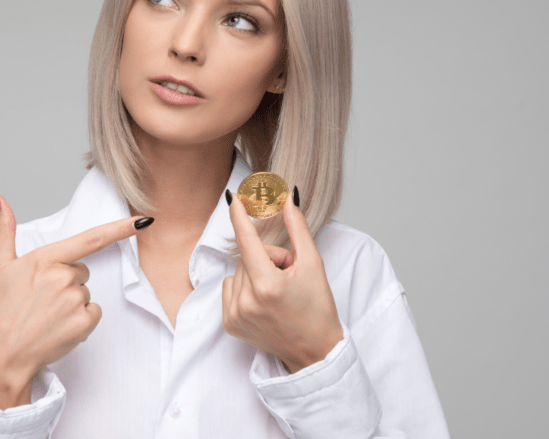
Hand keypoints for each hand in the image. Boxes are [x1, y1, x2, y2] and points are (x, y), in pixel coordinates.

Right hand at [0, 191, 151, 408]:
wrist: (0, 356)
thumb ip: (5, 230)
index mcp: (44, 259)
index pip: (90, 238)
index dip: (120, 228)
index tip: (142, 221)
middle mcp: (63, 276)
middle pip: (82, 270)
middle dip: (67, 281)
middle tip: (42, 299)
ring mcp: (74, 300)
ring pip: (86, 293)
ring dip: (72, 303)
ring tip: (46, 316)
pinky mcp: (82, 323)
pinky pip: (93, 313)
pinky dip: (81, 321)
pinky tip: (58, 327)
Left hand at [222, 188, 343, 373]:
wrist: (315, 350)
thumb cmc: (318, 308)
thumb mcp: (314, 264)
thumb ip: (298, 229)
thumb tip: (286, 200)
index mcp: (267, 286)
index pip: (247, 241)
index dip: (239, 217)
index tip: (233, 198)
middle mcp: (246, 301)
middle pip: (247, 256)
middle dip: (267, 257)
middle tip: (288, 273)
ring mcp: (235, 315)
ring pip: (238, 271)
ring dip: (256, 272)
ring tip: (278, 291)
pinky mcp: (229, 324)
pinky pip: (230, 288)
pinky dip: (244, 288)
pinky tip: (263, 301)